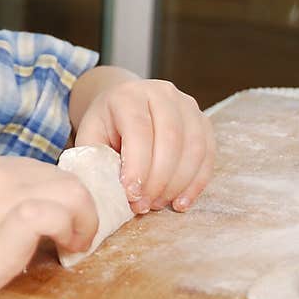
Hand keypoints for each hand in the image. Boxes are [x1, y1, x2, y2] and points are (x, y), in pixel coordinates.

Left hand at [73, 77, 214, 213]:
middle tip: (143, 205)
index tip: (131, 194)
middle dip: (158, 179)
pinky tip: (181, 202)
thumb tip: (106, 192)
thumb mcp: (91, 137)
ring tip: (158, 204)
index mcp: (129, 95)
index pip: (139, 130)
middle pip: (170, 139)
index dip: (137, 166)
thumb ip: (96, 160)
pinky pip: (207, 155)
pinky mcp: (203, 121)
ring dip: (178, 184)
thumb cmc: (106, 124)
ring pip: (194, 148)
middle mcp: (162, 94)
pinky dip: (196, 183)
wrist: (123, 104)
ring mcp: (186, 105)